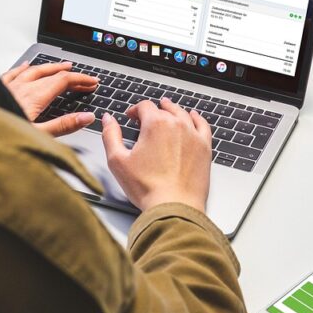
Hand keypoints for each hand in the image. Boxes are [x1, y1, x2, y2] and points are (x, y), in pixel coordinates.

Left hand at [1, 60, 97, 137]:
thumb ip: (63, 126)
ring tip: (61, 66)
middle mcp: (21, 87)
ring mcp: (7, 86)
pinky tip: (25, 65)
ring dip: (49, 68)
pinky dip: (23, 68)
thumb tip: (85, 117)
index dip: (81, 80)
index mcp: (34, 97)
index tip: (93, 82)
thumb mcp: (38, 136)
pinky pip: (12, 73)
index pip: (63, 81)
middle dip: (70, 74)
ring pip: (32, 70)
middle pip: (50, 74)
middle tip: (83, 77)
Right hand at [101, 98, 211, 212]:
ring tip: (167, 109)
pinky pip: (203, 125)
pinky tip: (193, 117)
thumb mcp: (117, 160)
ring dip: (172, 110)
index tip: (131, 116)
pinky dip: (197, 118)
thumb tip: (108, 119)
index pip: (145, 106)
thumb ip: (111, 135)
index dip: (135, 109)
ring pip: (183, 114)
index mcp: (155, 124)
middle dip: (152, 111)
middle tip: (145, 117)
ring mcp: (193, 135)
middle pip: (164, 108)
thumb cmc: (147, 188)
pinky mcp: (205, 147)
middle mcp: (177, 124)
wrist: (174, 207)